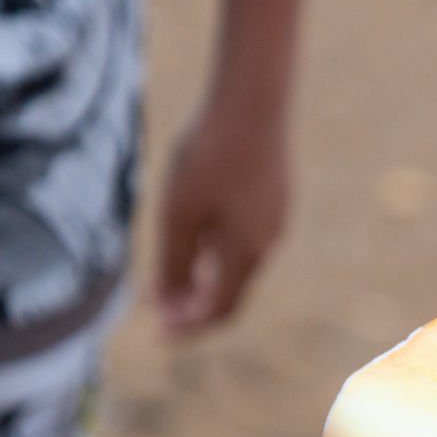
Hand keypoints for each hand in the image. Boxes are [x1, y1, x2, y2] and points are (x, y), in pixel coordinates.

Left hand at [156, 104, 289, 336]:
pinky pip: (247, 236)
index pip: (219, 309)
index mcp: (246, 253)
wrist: (253, 102)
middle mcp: (268, 242)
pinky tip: (198, 230)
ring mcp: (277, 218)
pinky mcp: (275, 195)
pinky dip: (220, 249)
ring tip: (173, 272)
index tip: (159, 334)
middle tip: (162, 308)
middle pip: (232, 290)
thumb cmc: (210, 157)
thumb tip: (166, 304)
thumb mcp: (178, 213)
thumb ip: (173, 263)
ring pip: (239, 262)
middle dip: (196, 304)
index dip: (189, 326)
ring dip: (207, 275)